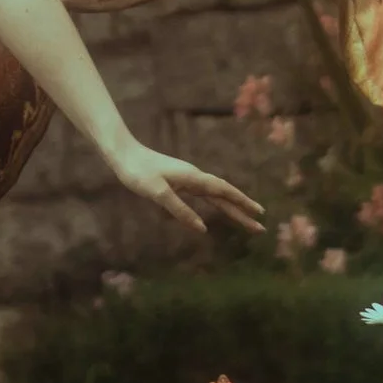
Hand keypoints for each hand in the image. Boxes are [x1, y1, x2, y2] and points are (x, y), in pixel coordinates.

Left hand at [108, 141, 268, 243]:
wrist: (122, 154)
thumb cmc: (137, 172)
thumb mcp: (158, 193)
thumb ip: (180, 210)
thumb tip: (203, 229)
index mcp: (193, 178)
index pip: (224, 192)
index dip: (242, 203)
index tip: (259, 213)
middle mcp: (194, 177)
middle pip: (224, 195)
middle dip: (242, 210)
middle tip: (260, 226)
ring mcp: (187, 178)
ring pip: (215, 195)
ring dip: (231, 208)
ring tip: (246, 219)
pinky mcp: (178, 181)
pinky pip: (203, 195)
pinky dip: (215, 203)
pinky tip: (216, 209)